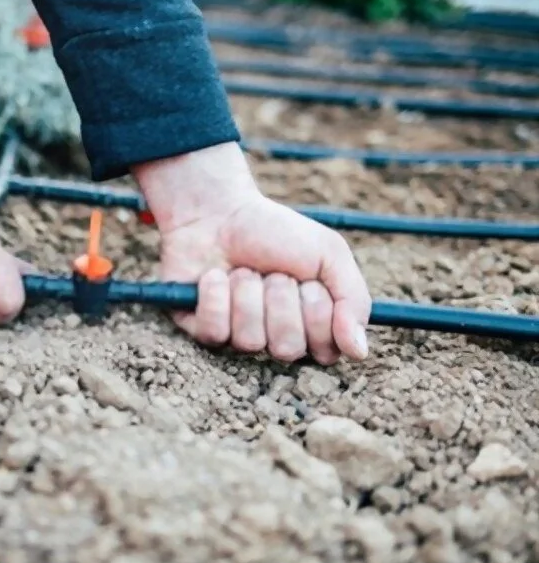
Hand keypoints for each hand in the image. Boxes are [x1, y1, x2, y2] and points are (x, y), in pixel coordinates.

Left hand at [133, 143, 371, 364]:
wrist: (219, 210)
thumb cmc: (276, 233)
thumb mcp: (329, 254)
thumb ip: (354, 301)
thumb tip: (360, 352)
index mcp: (310, 327)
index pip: (326, 351)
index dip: (319, 312)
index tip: (310, 281)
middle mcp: (274, 338)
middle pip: (288, 349)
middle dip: (282, 300)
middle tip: (274, 272)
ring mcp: (236, 336)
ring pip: (251, 341)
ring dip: (248, 294)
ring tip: (243, 270)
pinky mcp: (201, 329)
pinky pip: (215, 332)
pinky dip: (216, 296)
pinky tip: (215, 276)